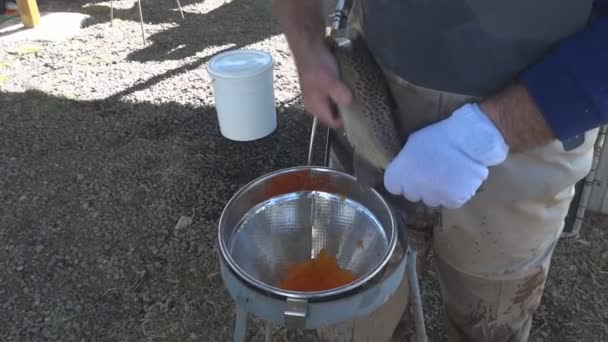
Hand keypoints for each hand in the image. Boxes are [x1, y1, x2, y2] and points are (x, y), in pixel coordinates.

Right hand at [294, 42, 351, 127]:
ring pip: (335, 106)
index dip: (346, 120)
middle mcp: (316, 105)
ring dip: (345, 102)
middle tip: (361, 105)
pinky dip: (342, 94)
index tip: (359, 113)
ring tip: (357, 96)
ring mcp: (319, 96)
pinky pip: (335, 97)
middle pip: (335, 116)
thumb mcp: (329, 81)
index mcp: (316, 107)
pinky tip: (350, 88)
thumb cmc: (317, 66)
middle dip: (346, 111)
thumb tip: (349, 101)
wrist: (310, 47)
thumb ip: (338, 93)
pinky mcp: (323, 88)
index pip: (333, 123)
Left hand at [383, 103, 508, 207]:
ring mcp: (433, 196)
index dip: (402, 181)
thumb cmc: (438, 136)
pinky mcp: (452, 201)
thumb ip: (405, 162)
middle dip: (419, 187)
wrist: (468, 140)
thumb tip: (405, 171)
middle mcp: (413, 188)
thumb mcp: (412, 144)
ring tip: (447, 176)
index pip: (393, 186)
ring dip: (436, 192)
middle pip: (412, 195)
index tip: (410, 174)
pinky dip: (453, 195)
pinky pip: (449, 202)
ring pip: (431, 200)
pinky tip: (458, 181)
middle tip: (431, 173)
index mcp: (399, 174)